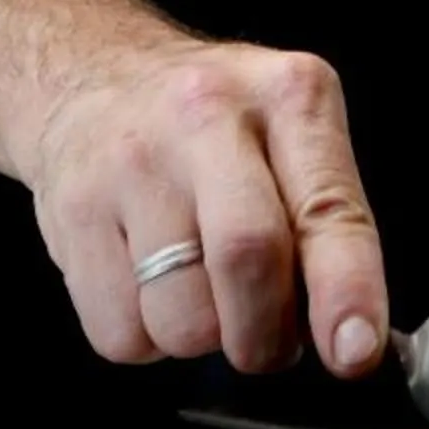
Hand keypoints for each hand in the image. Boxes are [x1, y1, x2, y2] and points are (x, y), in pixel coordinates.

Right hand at [19, 39, 387, 378]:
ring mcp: (133, 162)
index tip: (355, 351)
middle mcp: (208, 117)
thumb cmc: (215, 122)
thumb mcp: (291, 132)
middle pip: (247, 258)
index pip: (327, 205)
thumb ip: (327, 221)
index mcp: (288, 96)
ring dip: (202, 338)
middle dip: (266, 334)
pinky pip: (121, 334)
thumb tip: (351, 338)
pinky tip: (147, 282)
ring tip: (199, 287)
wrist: (96, 76)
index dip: (348, 289)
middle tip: (268, 338)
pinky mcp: (74, 211)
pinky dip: (145, 338)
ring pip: (181, 319)